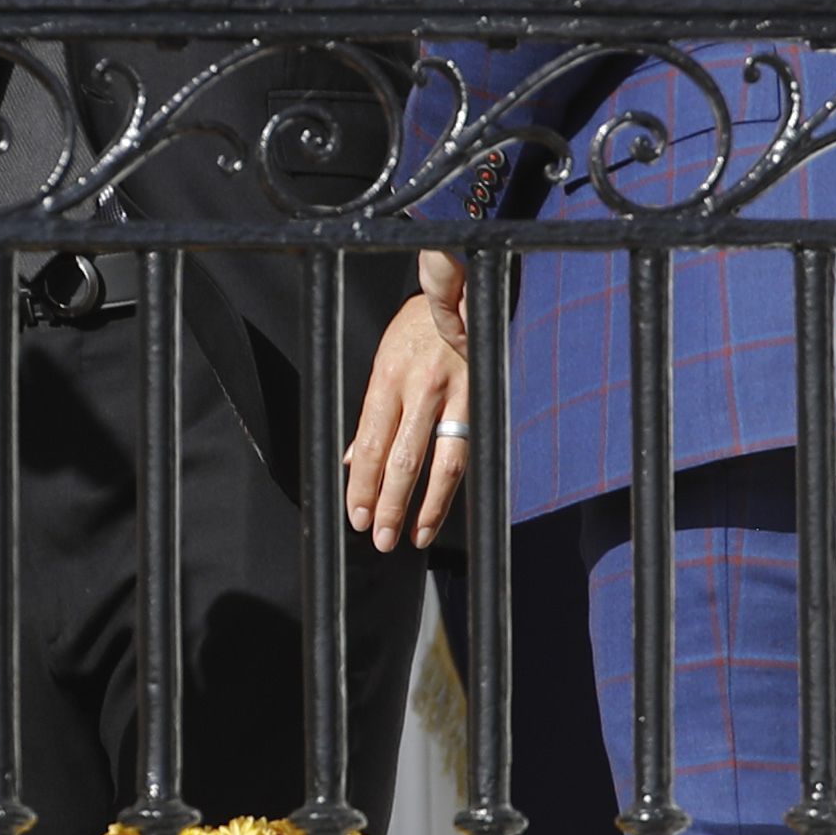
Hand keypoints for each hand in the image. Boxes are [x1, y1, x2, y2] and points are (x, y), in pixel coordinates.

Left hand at [343, 252, 469, 552]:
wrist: (464, 298)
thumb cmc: (416, 331)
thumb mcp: (382, 362)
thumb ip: (371, 414)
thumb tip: (354, 460)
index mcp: (387, 378)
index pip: (370, 443)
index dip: (363, 484)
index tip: (356, 513)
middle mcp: (419, 390)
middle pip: (401, 460)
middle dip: (388, 504)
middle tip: (378, 536)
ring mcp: (455, 398)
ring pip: (439, 465)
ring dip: (423, 507)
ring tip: (410, 536)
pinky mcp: (481, 404)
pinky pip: (465, 454)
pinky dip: (451, 488)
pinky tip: (439, 511)